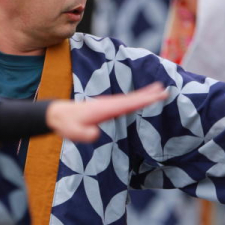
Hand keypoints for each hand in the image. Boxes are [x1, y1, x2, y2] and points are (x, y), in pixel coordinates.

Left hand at [46, 83, 166, 140]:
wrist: (58, 114)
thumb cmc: (66, 124)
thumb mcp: (73, 132)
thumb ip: (83, 134)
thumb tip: (95, 135)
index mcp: (104, 109)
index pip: (128, 104)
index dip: (143, 100)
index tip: (157, 96)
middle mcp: (108, 103)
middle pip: (132, 98)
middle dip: (149, 94)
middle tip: (165, 90)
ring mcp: (108, 103)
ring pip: (130, 98)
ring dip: (144, 94)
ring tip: (159, 90)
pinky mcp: (107, 106)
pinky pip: (125, 101)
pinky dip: (136, 98)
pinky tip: (141, 98)